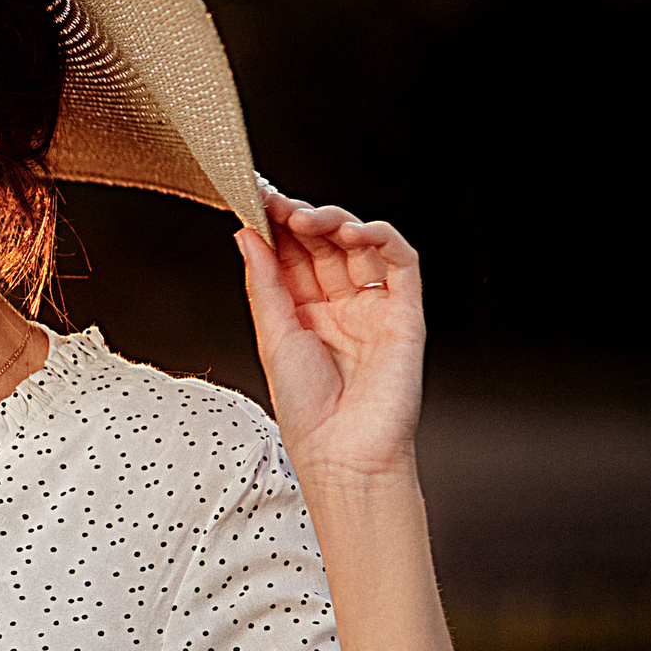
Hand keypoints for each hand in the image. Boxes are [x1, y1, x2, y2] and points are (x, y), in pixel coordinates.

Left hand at [236, 184, 425, 484]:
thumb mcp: (273, 334)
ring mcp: (372, 306)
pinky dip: (381, 238)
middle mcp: (338, 305)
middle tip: (276, 201)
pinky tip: (355, 231)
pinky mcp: (404, 313)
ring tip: (306, 217)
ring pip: (360, 246)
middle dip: (301, 218)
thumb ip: (264, 282)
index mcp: (303, 312)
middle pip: (323, 245)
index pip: (290, 254)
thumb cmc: (306, 407)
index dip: (275, 225)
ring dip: (336, 223)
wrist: (341, 452)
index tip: (254, 198)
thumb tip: (246, 235)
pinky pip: (401, 263)